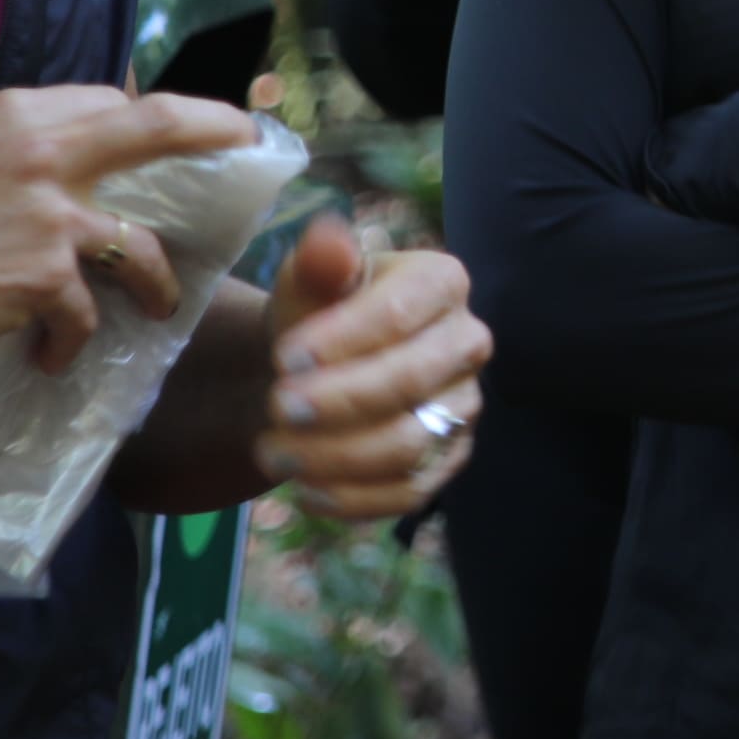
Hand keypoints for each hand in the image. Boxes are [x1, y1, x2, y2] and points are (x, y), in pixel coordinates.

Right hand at [0, 87, 266, 376]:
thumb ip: (25, 149)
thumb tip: (80, 158)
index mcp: (23, 114)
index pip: (114, 102)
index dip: (157, 122)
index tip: (185, 136)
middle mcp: (47, 151)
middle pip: (162, 128)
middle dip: (220, 131)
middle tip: (249, 147)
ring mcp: (51, 215)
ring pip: (145, 248)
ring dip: (160, 286)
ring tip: (157, 308)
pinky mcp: (42, 277)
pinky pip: (89, 314)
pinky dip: (73, 343)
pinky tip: (50, 356)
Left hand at [252, 216, 487, 517]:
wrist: (316, 373)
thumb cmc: (316, 316)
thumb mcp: (306, 282)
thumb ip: (318, 262)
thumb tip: (328, 240)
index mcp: (442, 282)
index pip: (402, 312)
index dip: (342, 340)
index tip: (283, 358)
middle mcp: (467, 343)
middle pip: (410, 382)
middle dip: (336, 402)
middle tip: (275, 408)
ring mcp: (463, 407)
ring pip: (408, 445)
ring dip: (332, 455)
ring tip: (272, 450)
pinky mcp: (448, 460)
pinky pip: (408, 493)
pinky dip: (350, 498)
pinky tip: (303, 488)